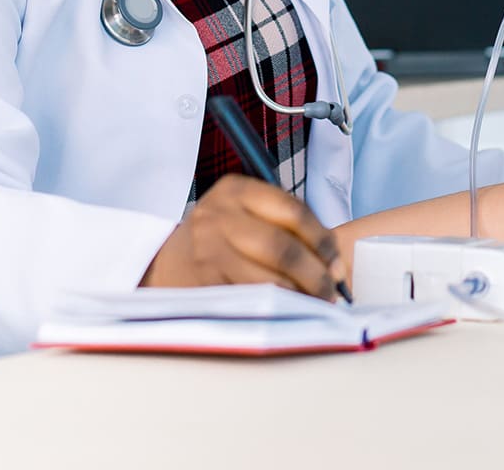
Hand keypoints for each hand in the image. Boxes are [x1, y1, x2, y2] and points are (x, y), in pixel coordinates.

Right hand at [140, 174, 346, 299]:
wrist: (167, 261)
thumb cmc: (221, 236)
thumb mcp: (245, 213)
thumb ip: (286, 225)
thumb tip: (334, 263)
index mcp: (237, 190)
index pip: (293, 211)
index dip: (322, 240)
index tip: (337, 263)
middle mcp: (220, 216)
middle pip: (282, 248)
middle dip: (315, 275)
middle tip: (331, 292)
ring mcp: (208, 251)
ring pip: (267, 279)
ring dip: (298, 297)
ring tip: (313, 304)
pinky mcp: (203, 285)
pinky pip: (249, 300)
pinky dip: (275, 310)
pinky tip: (287, 312)